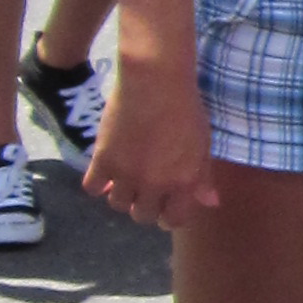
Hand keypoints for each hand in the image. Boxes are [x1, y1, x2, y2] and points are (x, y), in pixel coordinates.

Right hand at [86, 55, 221, 228]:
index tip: (167, 205)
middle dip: (146, 207)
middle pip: (142, 216)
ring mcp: (126, 175)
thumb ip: (203, 177)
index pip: (174, 220)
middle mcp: (154, 186)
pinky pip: (92, 188)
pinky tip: (106, 172)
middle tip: (146, 190)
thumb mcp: (203, 144)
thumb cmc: (186, 109)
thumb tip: (210, 204)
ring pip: (118, 205)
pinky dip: (98, 184)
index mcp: (183, 183)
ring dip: (123, 196)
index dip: (170, 216)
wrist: (155, 82)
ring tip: (126, 179)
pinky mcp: (103, 160)